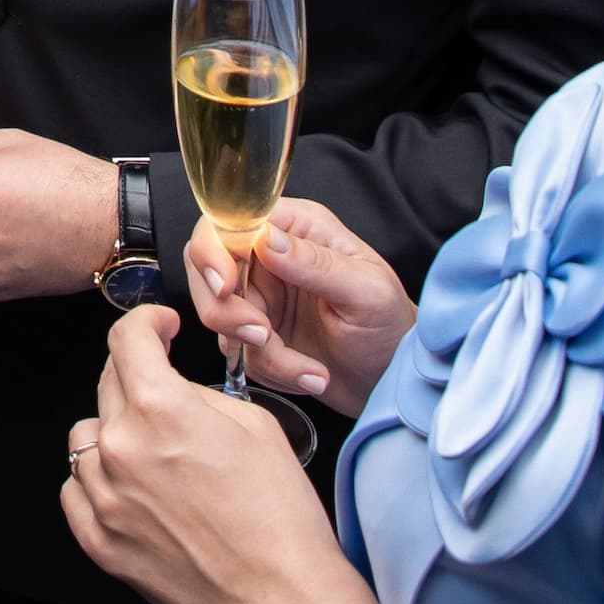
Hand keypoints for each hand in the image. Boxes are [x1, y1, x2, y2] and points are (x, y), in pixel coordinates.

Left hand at [64, 309, 404, 603]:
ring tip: (156, 453)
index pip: (126, 338)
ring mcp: (104, 497)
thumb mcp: (254, 425)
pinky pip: (77, 489)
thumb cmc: (279, 521)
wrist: (281, 598)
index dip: (145, 322)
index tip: (157, 328)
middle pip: (108, 383)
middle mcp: (121, 448)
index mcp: (160, 409)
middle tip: (168, 394)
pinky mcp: (100, 541)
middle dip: (138, 375)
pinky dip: (99, 481)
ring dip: (115, 432)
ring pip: (87, 437)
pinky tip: (134, 487)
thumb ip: (200, 394)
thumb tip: (176, 386)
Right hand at [189, 200, 418, 418]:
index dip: (213, 252)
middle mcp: (270, 257)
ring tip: (310, 370)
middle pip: (207, 268)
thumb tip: (266, 238)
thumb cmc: (393, 327)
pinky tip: (311, 376)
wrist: (396, 381)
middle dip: (229, 311)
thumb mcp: (366, 291)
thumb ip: (316, 263)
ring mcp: (261, 297)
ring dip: (262, 352)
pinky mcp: (258, 334)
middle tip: (265, 336)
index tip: (227, 288)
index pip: (228, 221)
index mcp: (296, 228)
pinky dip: (274, 371)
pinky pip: (239, 351)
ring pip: (220, 317)